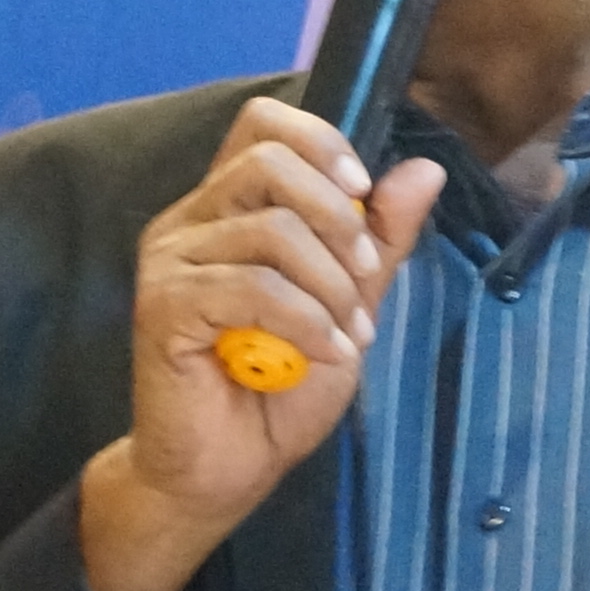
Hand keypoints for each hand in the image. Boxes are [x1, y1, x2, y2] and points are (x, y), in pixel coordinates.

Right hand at [86, 98, 442, 590]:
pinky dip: (306, 321)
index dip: (322, 141)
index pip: (263, 122)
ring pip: (271, 230)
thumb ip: (382, 237)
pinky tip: (323, 354)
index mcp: (229, 205)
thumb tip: (426, 168)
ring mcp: (170, 259)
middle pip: (270, 161)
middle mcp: (190, 218)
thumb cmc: (282, 387)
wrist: (229, 468)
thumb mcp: (352, 302)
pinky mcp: (164, 305)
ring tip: (345, 335)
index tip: (365, 191)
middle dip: (339, 219)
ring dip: (330, 286)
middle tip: (365, 281)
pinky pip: (251, 286)